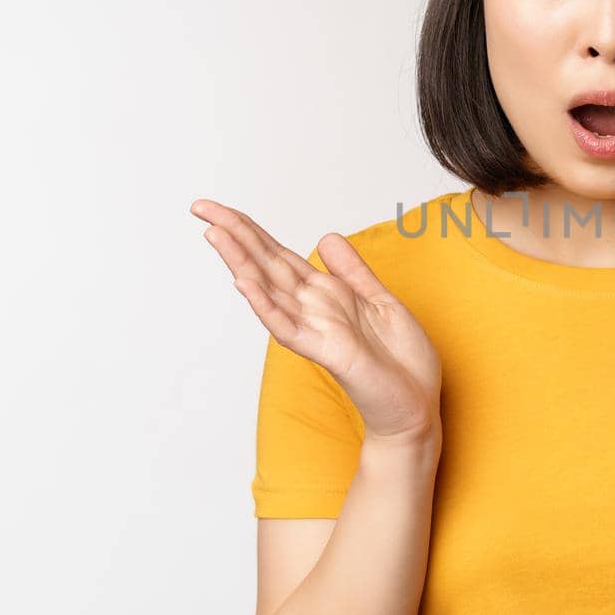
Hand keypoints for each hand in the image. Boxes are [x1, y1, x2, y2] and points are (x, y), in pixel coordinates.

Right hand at [191, 198, 441, 442]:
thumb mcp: (380, 301)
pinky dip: (266, 306)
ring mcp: (316, 329)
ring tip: (215, 234)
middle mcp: (314, 308)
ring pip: (270, 290)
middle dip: (235, 235)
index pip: (279, 255)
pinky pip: (289, 327)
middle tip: (200, 208)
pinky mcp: (328, 352)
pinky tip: (245, 284)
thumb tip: (326, 237)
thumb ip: (351, 271)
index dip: (251, 230)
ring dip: (241, 262)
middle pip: (266, 264)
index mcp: (326, 293)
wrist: (415, 406)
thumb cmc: (399, 362)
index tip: (219, 209)